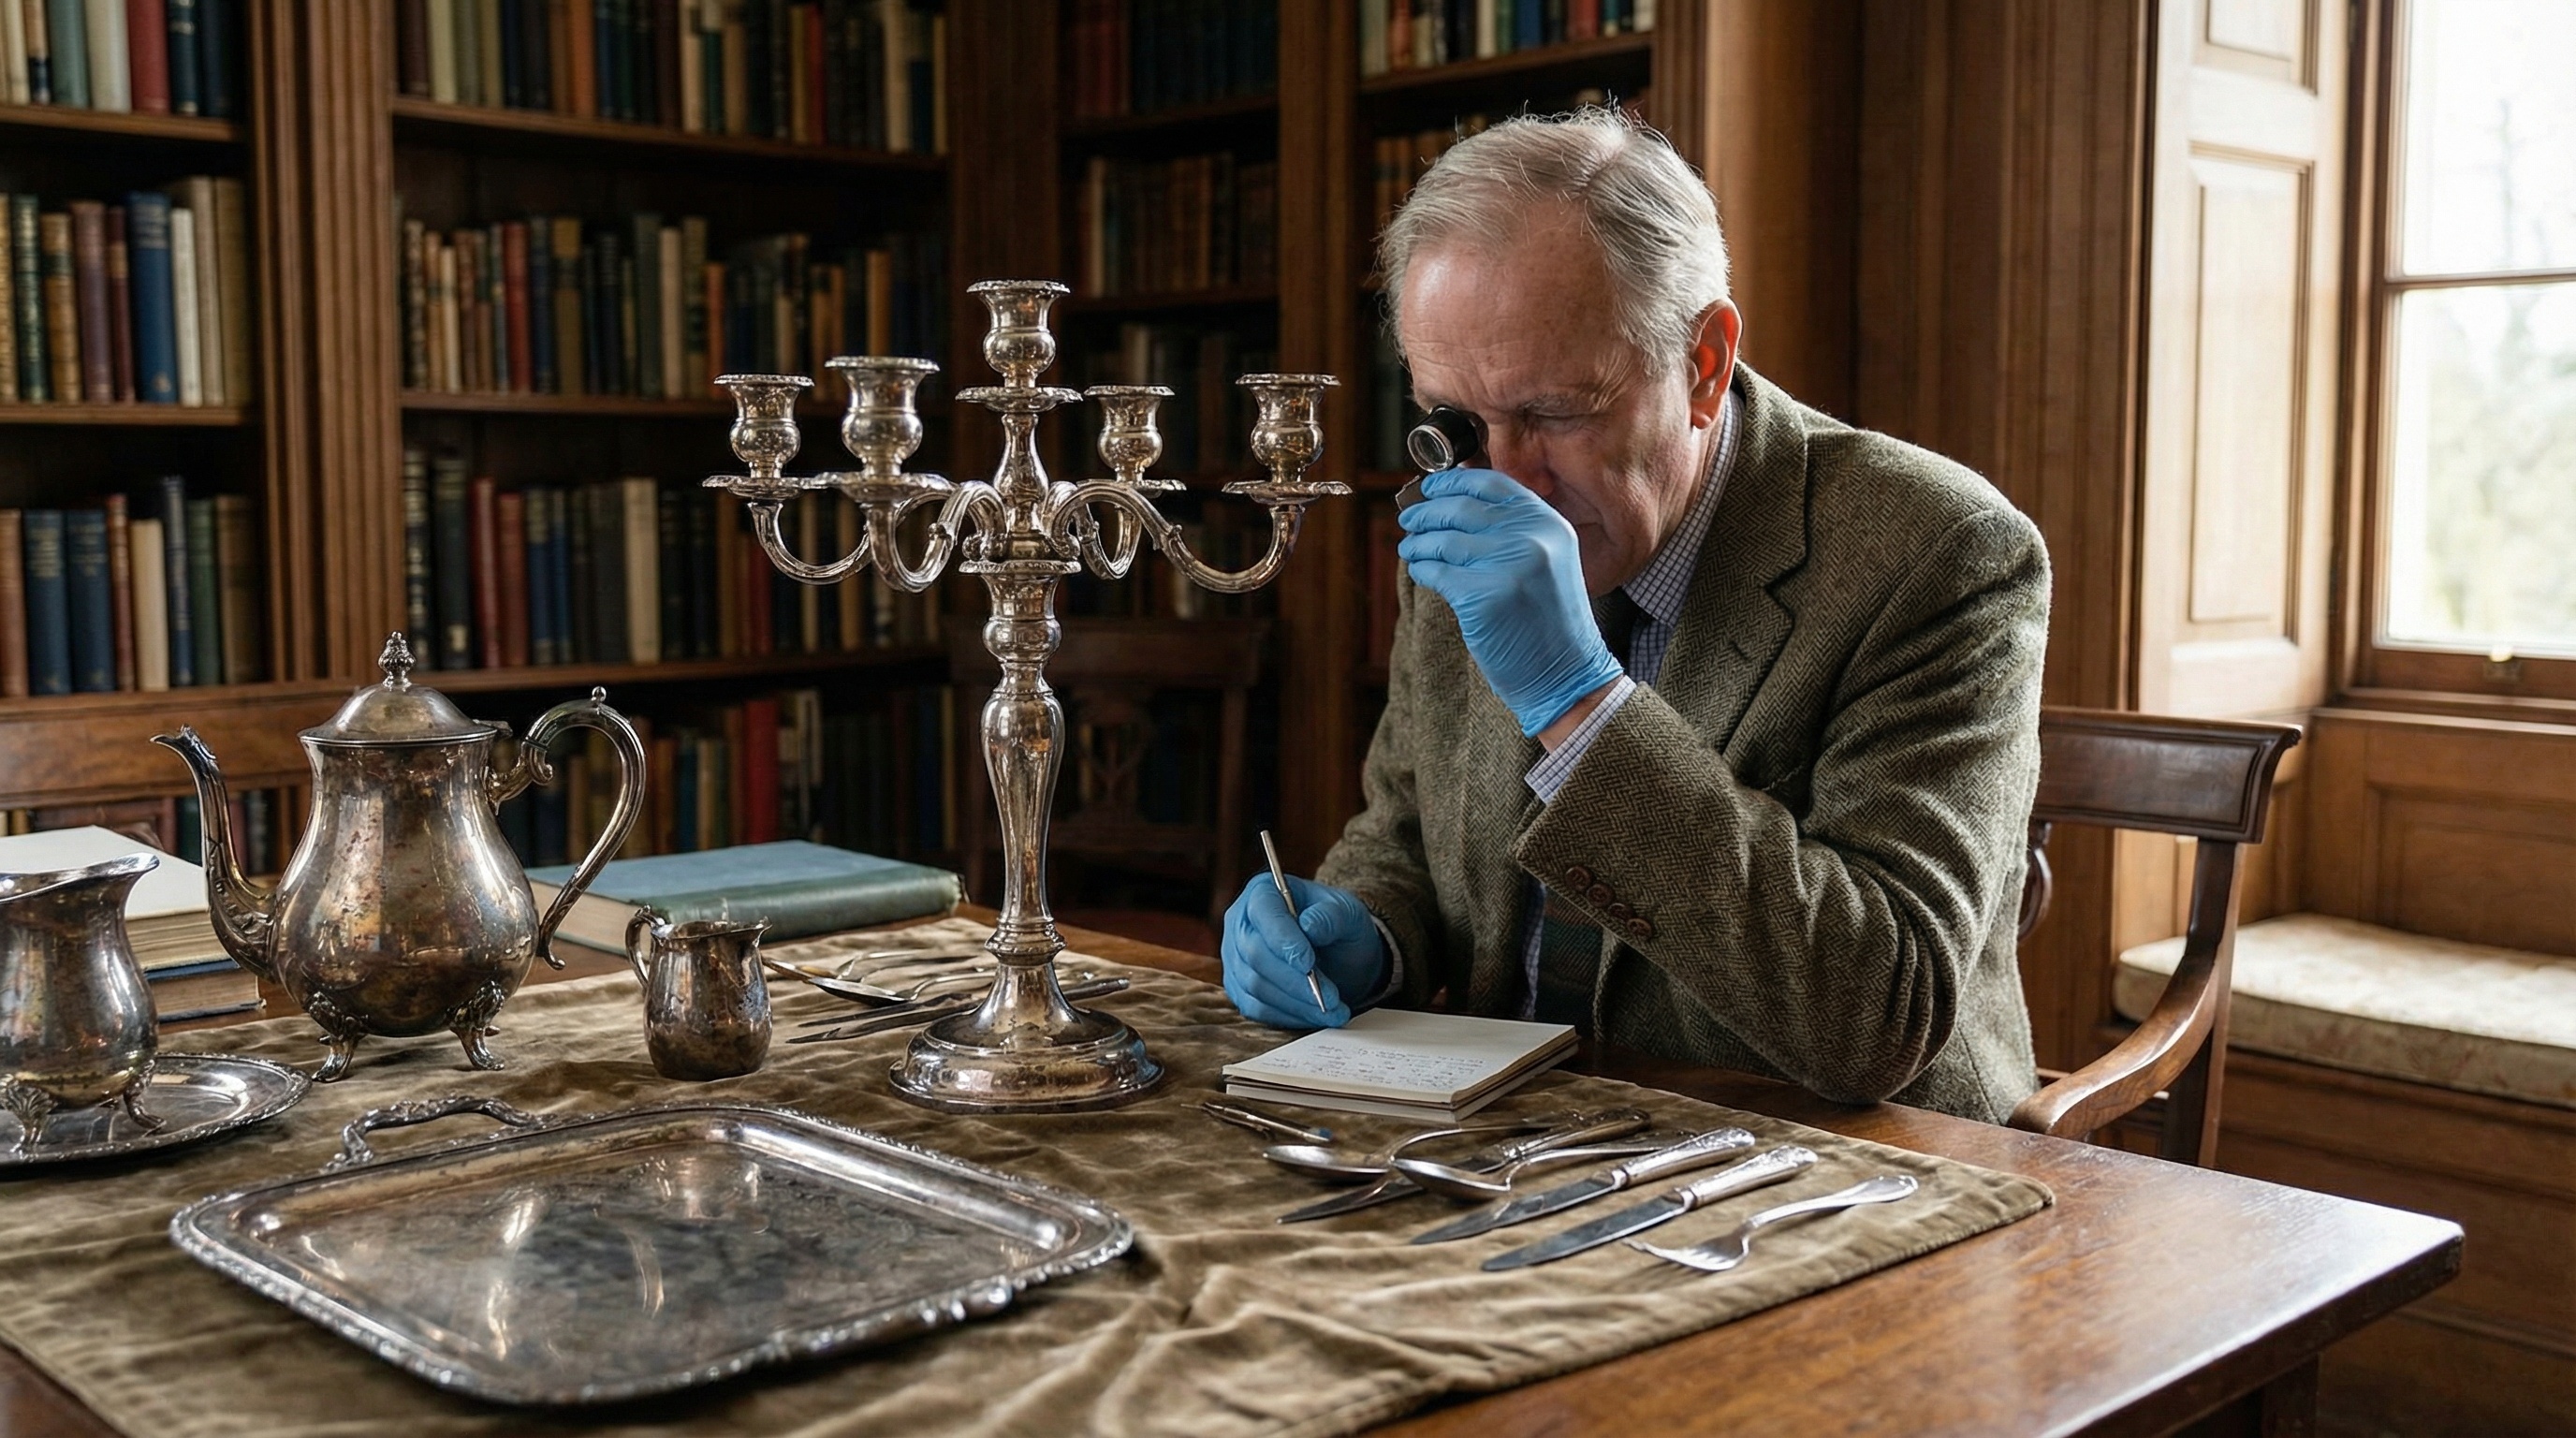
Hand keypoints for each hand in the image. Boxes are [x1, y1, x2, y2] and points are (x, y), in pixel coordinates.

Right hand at [1221, 873, 1386, 1028]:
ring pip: (1255, 985)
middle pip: (1254, 954)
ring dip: (1296, 1003)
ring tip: (1333, 1010)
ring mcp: (1236, 957)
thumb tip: (1309, 926)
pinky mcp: (1239, 988)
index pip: (1263, 912)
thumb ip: (1332, 915)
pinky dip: (1289, 1015)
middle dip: (1294, 980)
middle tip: (1331, 996)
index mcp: (1263, 892)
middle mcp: (1241, 922)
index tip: (1309, 963)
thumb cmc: (1338, 926)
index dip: (1282, 939)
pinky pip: (1257, 1008)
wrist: (1338, 954)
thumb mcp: (1347, 912)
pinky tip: (1316, 1015)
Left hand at [1396, 467, 1624, 735]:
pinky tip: (1419, 571)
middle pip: (1461, 509)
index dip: (1452, 482)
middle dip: (1427, 513)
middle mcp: (1531, 537)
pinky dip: (1421, 569)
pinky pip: (1437, 572)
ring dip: (1418, 543)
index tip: (1430, 488)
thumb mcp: (1548, 561)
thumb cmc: (1549, 621)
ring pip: (1444, 540)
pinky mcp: (1483, 597)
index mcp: (1548, 523)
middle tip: (1409, 519)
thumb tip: (1455, 501)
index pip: (1491, 483)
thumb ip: (1513, 529)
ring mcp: (1507, 565)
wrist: (1566, 673)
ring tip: (1410, 548)